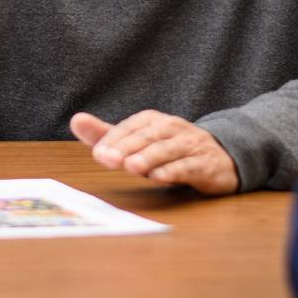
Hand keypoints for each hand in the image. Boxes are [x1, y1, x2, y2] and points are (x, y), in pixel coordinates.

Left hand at [70, 110, 239, 195]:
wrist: (221, 159)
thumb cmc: (170, 151)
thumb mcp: (139, 143)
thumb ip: (108, 135)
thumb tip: (76, 120)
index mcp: (153, 121)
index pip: (131, 127)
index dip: (114, 139)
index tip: (98, 153)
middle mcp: (172, 129)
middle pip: (148, 136)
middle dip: (127, 147)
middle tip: (107, 159)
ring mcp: (190, 146)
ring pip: (168, 149)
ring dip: (149, 157)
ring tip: (131, 167)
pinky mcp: (205, 165)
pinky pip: (189, 166)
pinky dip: (174, 171)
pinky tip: (160, 178)